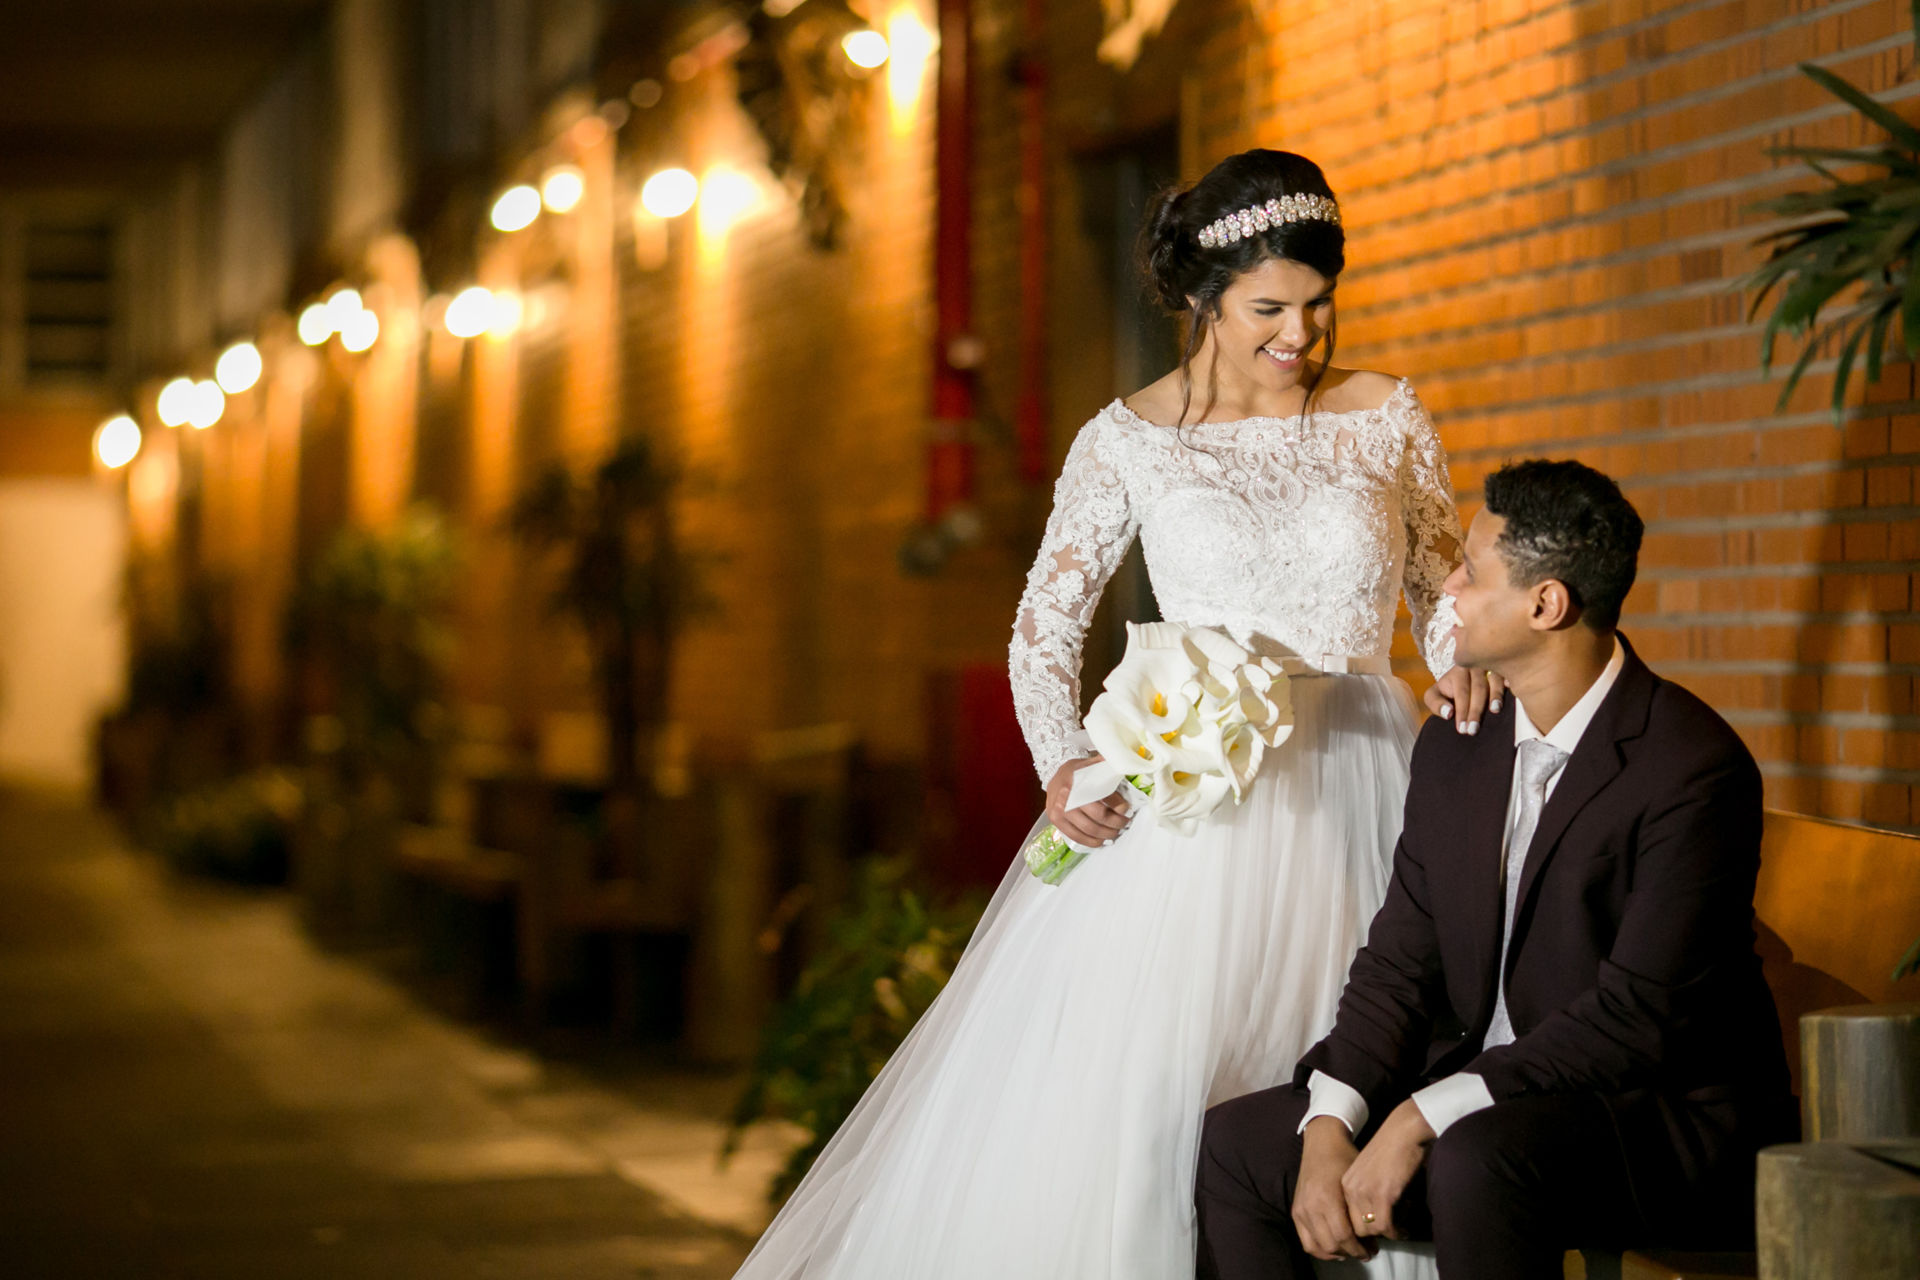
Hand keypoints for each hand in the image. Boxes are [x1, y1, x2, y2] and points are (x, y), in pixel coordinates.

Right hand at [1045, 758, 1130, 846]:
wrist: (1056, 778)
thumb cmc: (1077, 772)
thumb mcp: (1091, 764)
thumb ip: (1107, 765)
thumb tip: (1125, 765)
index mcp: (1076, 781)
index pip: (1103, 797)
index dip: (1119, 805)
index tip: (1127, 809)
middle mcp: (1066, 797)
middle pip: (1098, 816)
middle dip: (1116, 822)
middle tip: (1124, 822)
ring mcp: (1059, 811)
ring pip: (1089, 829)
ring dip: (1106, 834)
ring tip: (1115, 832)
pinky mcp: (1056, 822)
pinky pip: (1076, 837)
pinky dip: (1091, 841)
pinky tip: (1101, 840)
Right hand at [1291, 1117, 1372, 1261]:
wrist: (1322, 1144)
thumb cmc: (1344, 1160)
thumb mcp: (1356, 1183)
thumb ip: (1361, 1211)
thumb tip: (1373, 1235)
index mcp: (1327, 1198)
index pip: (1344, 1236)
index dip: (1359, 1248)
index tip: (1373, 1250)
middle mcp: (1310, 1206)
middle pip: (1331, 1244)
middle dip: (1351, 1252)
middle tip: (1366, 1251)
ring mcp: (1300, 1210)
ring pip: (1317, 1247)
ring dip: (1335, 1253)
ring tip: (1350, 1250)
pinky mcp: (1296, 1211)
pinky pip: (1306, 1241)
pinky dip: (1320, 1249)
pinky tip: (1334, 1247)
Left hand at [1340, 1099, 1434, 1239]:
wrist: (1405, 1131)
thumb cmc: (1393, 1150)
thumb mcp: (1370, 1173)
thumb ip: (1367, 1193)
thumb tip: (1374, 1221)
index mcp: (1346, 1183)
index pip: (1346, 1219)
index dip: (1364, 1229)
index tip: (1380, 1230)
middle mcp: (1351, 1188)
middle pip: (1357, 1228)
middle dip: (1375, 1235)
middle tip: (1393, 1229)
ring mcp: (1365, 1191)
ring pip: (1371, 1230)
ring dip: (1388, 1232)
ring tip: (1401, 1225)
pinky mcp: (1382, 1194)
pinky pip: (1386, 1226)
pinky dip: (1397, 1231)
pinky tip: (1405, 1228)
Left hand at [1422, 665, 1505, 735]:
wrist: (1465, 674)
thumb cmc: (1451, 689)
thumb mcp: (1435, 694)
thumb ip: (1435, 703)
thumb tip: (1448, 713)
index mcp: (1458, 671)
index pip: (1461, 692)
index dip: (1462, 710)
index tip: (1462, 729)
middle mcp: (1476, 665)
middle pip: (1477, 688)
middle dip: (1475, 710)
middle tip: (1474, 729)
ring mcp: (1492, 665)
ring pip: (1494, 680)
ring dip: (1495, 695)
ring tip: (1495, 710)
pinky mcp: (1506, 668)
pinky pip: (1509, 673)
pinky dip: (1510, 681)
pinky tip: (1512, 688)